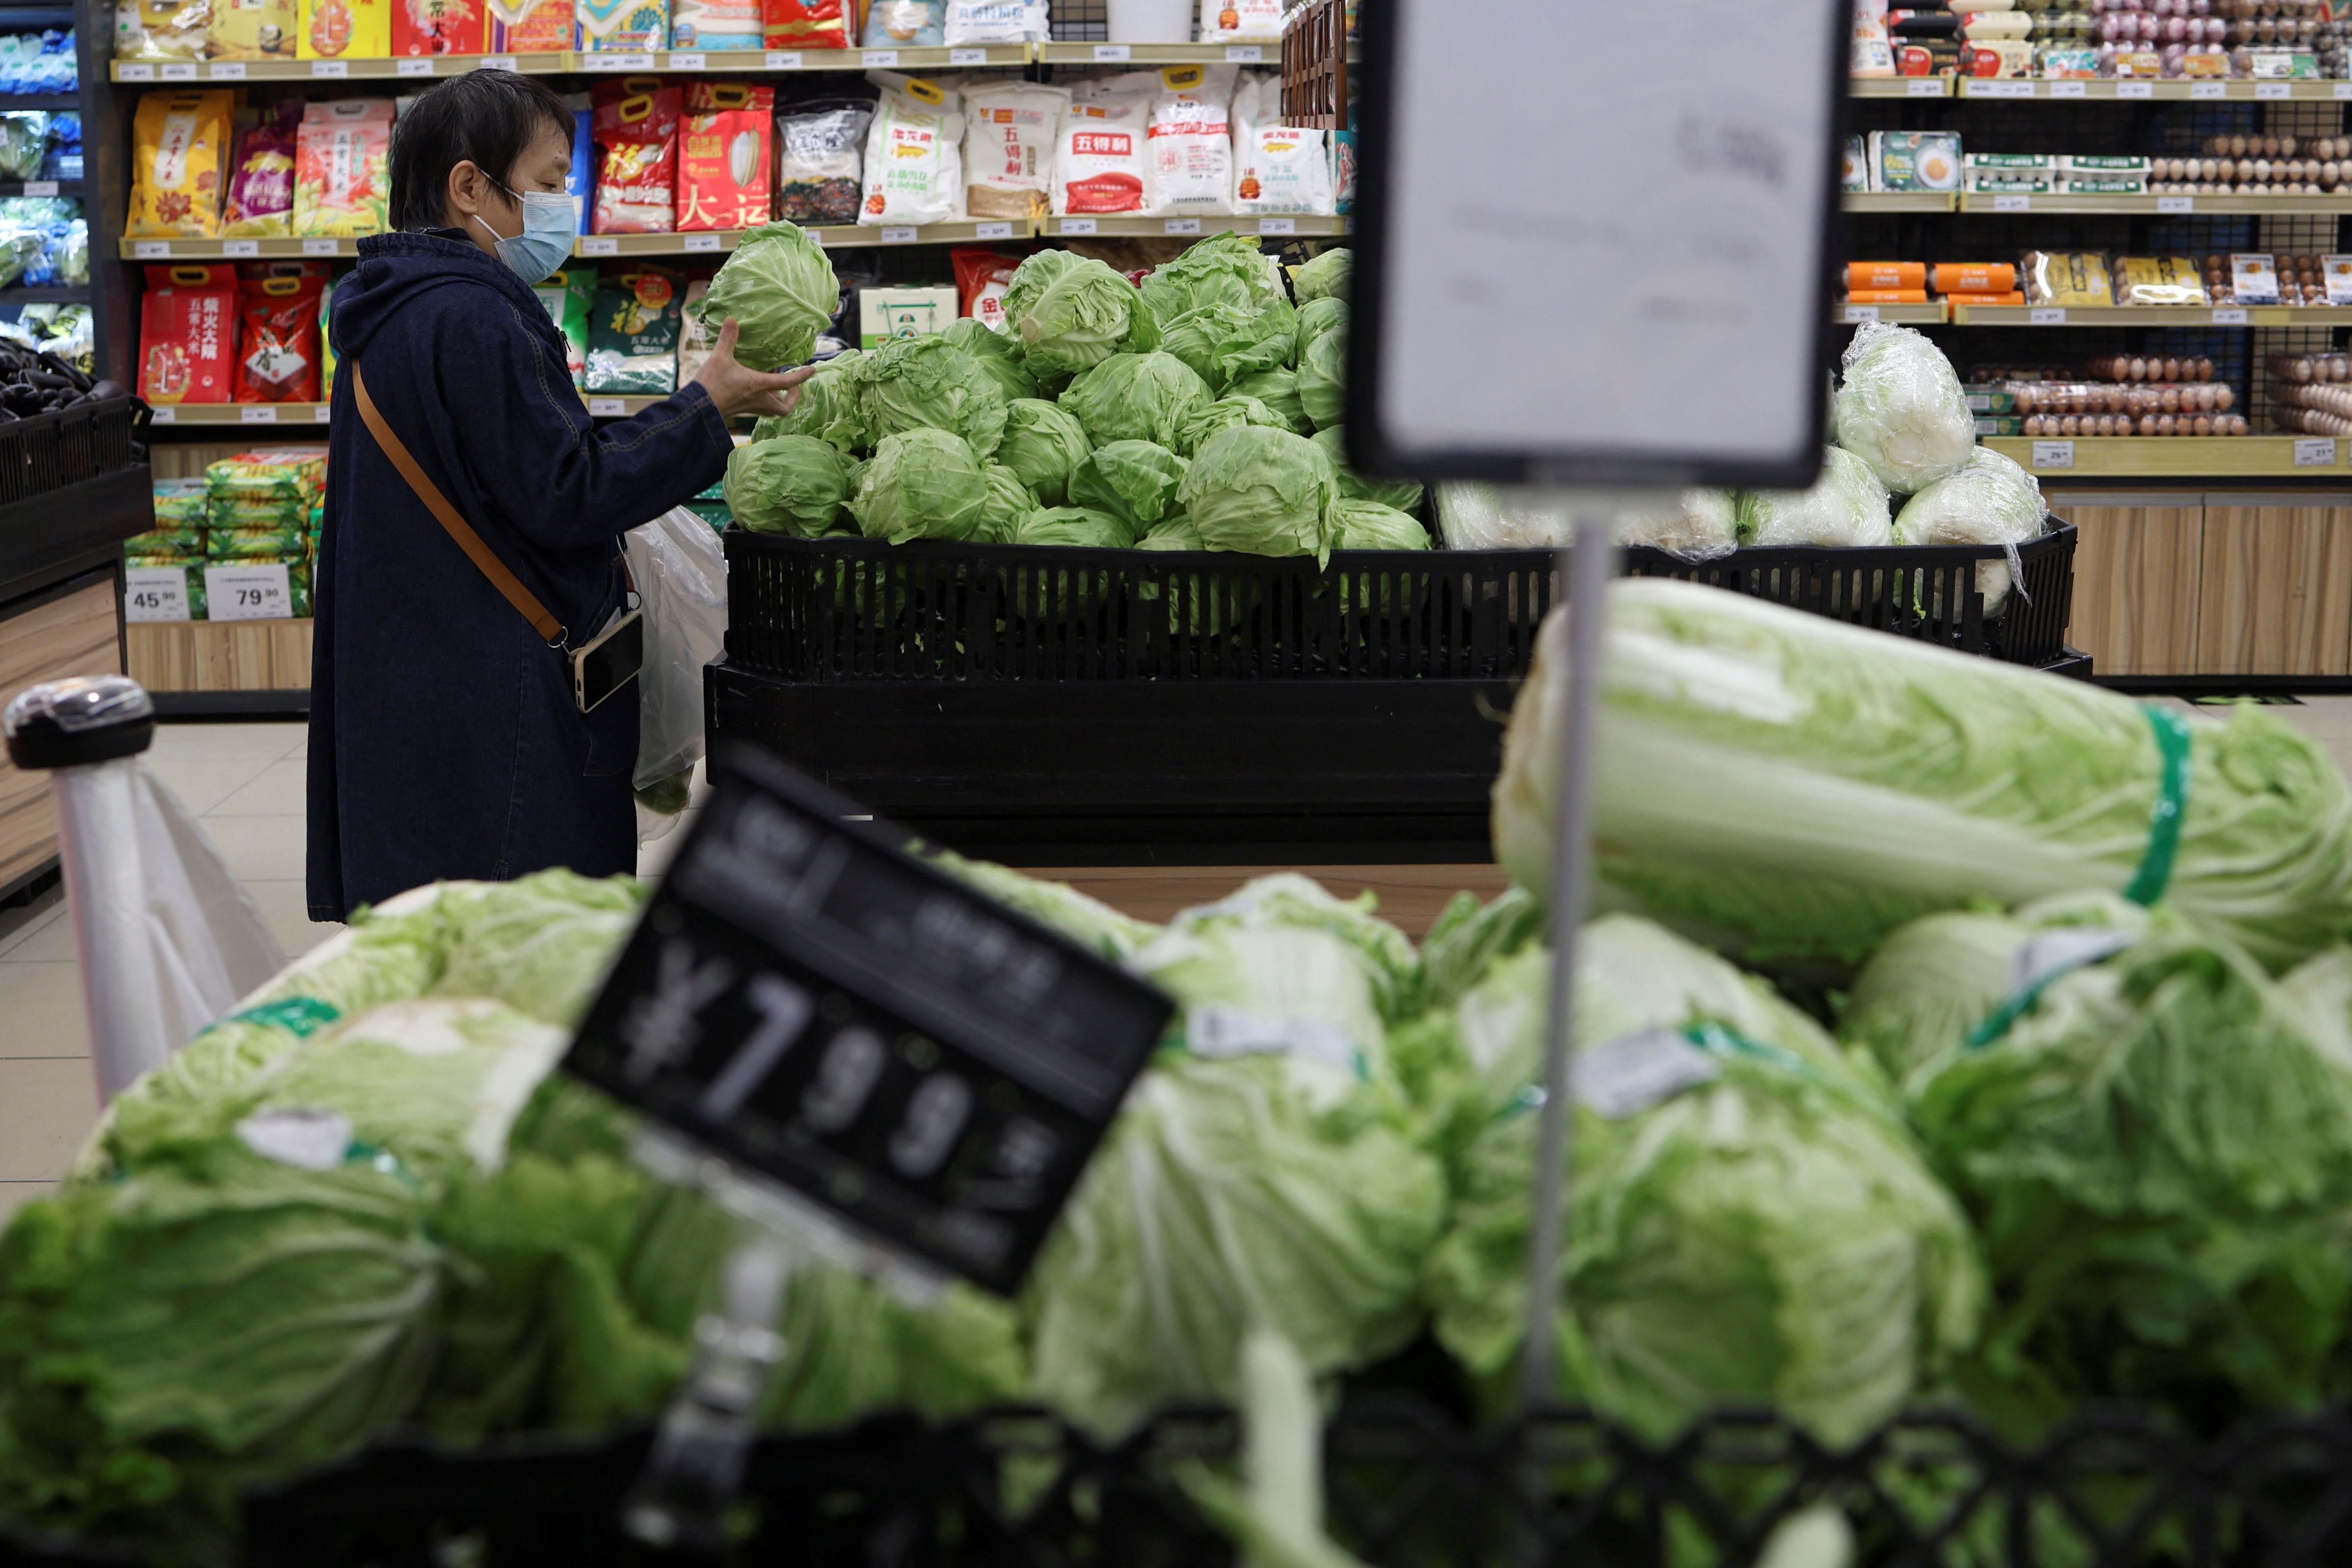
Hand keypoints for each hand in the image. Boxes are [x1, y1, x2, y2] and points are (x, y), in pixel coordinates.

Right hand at [691, 318, 815, 418]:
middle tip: (792, 386)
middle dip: (792, 398)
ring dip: (778, 400)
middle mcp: (758, 400)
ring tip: (774, 385)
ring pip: (772, 411)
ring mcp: (750, 408)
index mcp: (759, 385)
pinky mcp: (741, 411)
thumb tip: (732, 319)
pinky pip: (759, 409)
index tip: (812, 370)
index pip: (788, 383)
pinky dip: (764, 401)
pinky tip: (754, 388)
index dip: (802, 376)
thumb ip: (728, 338)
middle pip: (784, 408)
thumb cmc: (711, 383)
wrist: (696, 408)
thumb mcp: (719, 357)